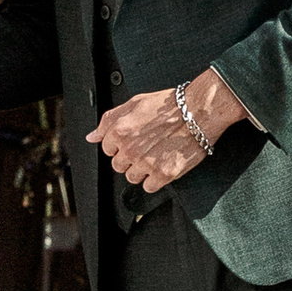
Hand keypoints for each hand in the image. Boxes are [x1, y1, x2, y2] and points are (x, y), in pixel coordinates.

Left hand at [89, 69, 249, 194]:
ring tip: (155, 155)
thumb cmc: (170, 105)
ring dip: (141, 170)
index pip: (108, 149)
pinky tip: (162, 165)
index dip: (121, 145)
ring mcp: (146, 164)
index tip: (133, 141)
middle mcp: (130, 149)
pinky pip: (149, 187)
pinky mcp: (163, 174)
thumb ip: (109, 121)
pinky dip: (155, 179)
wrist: (199, 111)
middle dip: (130, 158)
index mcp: (120, 131)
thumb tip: (92, 136)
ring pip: (132, 178)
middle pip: (119, 165)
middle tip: (146, 147)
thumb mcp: (134, 103)